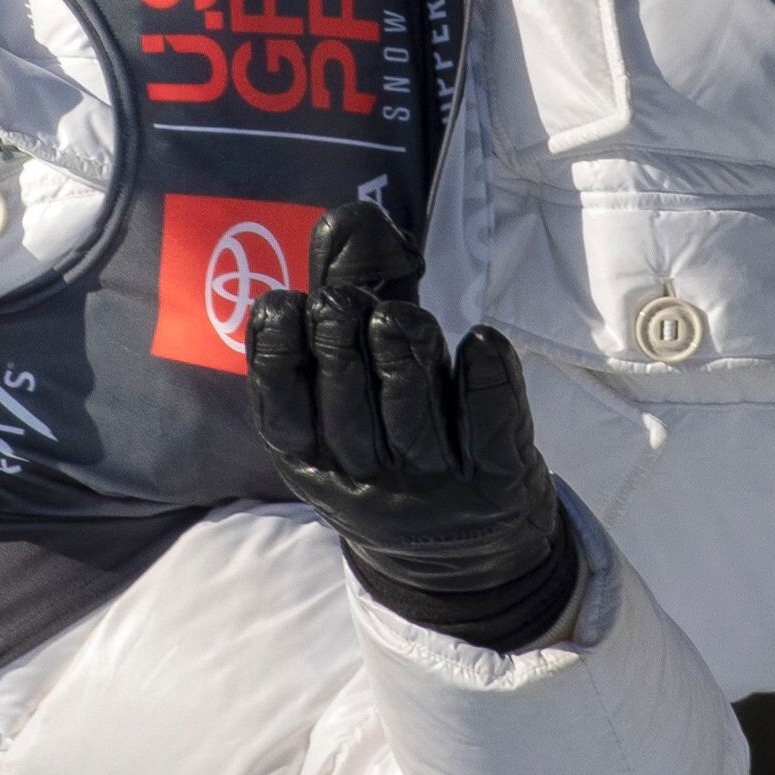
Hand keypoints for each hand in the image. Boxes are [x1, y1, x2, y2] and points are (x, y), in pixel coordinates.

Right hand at [244, 202, 583, 649]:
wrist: (468, 558)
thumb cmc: (400, 432)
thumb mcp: (360, 379)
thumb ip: (348, 289)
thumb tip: (345, 217)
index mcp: (311, 462)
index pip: (278, 408)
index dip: (278, 348)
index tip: (291, 303)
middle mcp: (365, 483)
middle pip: (344, 396)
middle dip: (342, 329)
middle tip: (349, 303)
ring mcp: (432, 488)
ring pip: (410, 401)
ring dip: (405, 338)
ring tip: (401, 316)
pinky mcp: (496, 484)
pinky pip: (489, 416)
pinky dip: (486, 367)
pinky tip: (481, 342)